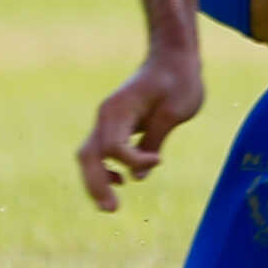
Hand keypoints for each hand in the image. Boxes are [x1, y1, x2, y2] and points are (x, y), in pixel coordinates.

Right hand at [77, 48, 205, 211]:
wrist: (173, 58)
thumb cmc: (179, 80)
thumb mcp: (175, 111)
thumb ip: (154, 140)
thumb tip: (138, 176)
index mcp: (119, 109)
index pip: (114, 146)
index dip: (134, 159)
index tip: (160, 159)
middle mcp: (106, 116)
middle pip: (88, 156)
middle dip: (96, 185)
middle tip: (112, 209)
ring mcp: (106, 120)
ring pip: (89, 156)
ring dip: (96, 182)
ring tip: (110, 205)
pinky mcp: (113, 125)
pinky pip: (99, 152)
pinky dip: (104, 169)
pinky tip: (120, 180)